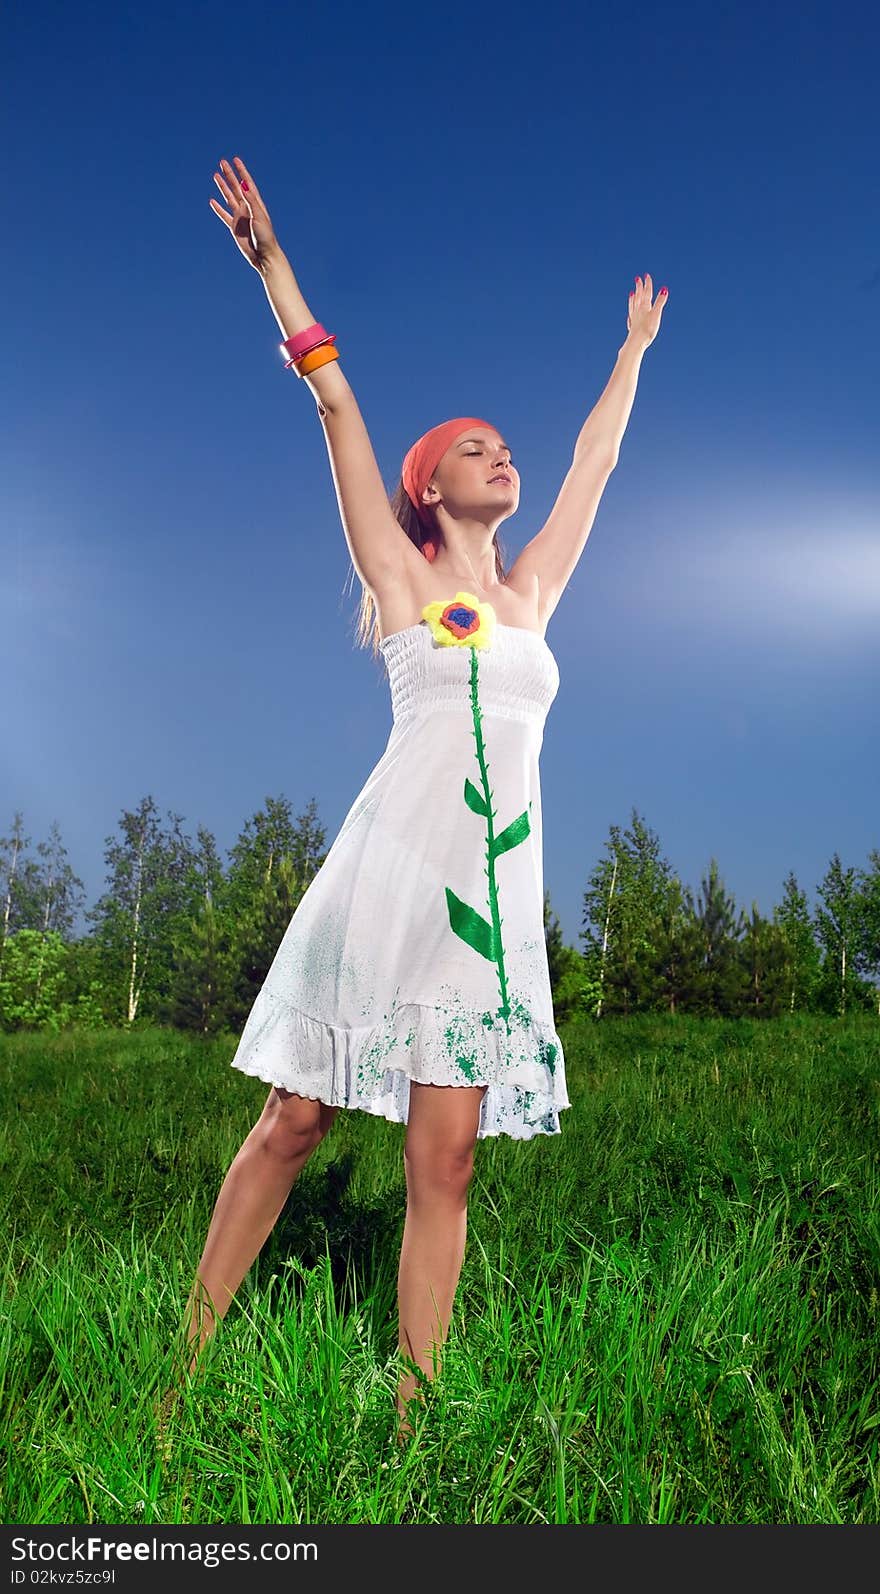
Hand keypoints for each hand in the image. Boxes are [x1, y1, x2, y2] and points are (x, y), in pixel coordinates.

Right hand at [209, 156, 281, 272]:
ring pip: (229, 198)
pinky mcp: (234, 228)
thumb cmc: (265, 236)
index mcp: (255, 203)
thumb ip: (251, 201)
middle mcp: (247, 208)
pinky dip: (218, 209)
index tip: (235, 159)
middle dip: (229, 174)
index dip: (241, 171)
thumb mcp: (259, 216)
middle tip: (222, 162)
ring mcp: (240, 217)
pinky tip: (212, 201)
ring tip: (216, 175)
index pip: (247, 183)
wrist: (264, 256)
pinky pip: (224, 215)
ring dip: (222, 187)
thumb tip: (243, 185)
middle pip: (236, 187)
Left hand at [626, 273, 667, 347]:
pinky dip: (631, 311)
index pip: (646, 292)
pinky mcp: (632, 326)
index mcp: (644, 306)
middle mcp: (638, 310)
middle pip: (638, 296)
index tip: (646, 275)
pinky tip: (630, 313)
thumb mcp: (656, 314)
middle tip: (637, 279)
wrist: (636, 343)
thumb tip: (664, 289)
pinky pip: (630, 315)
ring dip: (633, 298)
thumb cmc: (647, 329)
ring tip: (632, 292)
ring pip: (633, 305)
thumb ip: (660, 302)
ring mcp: (634, 318)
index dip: (647, 284)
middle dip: (639, 287)